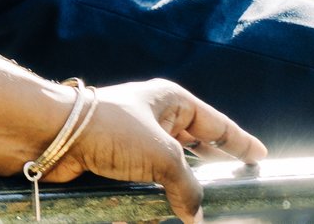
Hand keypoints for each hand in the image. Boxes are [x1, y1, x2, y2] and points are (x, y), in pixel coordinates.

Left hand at [38, 78, 266, 223]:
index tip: (260, 156)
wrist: (53, 136)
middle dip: (215, 166)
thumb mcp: (163, 156)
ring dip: (186, 188)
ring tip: (208, 207)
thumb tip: (197, 216)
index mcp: (170, 102)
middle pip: (195, 146)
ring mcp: (134, 141)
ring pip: (171, 169)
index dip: (239, 141)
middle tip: (238, 185)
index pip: (215, 124)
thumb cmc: (110, 131)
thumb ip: (188, 188)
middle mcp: (154, 118)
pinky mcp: (115, 162)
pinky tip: (172, 214)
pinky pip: (147, 183)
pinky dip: (160, 198)